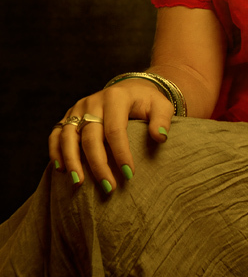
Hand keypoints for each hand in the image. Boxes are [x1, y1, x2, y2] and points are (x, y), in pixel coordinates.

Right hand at [48, 78, 174, 192]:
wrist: (130, 89)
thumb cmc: (146, 102)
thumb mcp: (161, 106)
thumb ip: (162, 120)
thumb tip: (159, 137)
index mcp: (116, 98)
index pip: (115, 129)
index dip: (121, 153)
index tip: (129, 175)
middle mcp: (93, 101)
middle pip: (91, 136)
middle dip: (98, 164)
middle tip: (108, 187)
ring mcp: (78, 108)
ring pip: (68, 135)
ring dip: (72, 160)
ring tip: (78, 183)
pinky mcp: (68, 116)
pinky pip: (56, 134)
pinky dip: (56, 151)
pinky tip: (61, 170)